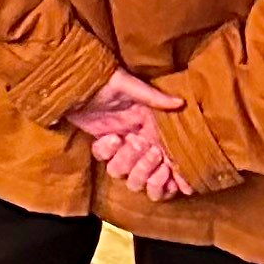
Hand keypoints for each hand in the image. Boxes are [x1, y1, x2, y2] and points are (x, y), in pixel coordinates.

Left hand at [64, 67, 189, 200]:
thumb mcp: (133, 86)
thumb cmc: (110, 81)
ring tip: (125, 140)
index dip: (174, 177)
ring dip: (127, 161)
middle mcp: (141, 143)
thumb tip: (181, 102)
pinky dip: (107, 151)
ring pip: (126, 174)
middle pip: (148, 178)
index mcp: (154, 131)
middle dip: (147, 169)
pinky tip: (109, 136)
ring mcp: (122, 147)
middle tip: (149, 151)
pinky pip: (105, 160)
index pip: (170, 162)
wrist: (81, 83)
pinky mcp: (104, 146)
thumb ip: (156, 98)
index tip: (178, 183)